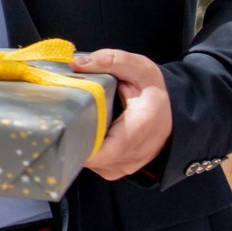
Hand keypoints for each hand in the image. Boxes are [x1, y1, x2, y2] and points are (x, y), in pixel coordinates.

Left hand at [73, 47, 173, 178]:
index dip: (79, 142)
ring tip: (74, 122)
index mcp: (140, 128)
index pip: (104, 151)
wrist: (171, 114)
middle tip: (60, 118)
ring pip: (90, 163)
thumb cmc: (154, 91)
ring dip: (78, 144)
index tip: (63, 125)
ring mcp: (125, 166)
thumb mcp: (139, 68)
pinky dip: (86, 151)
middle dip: (72, 139)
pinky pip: (94, 165)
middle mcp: (133, 154)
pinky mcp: (116, 170)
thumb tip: (75, 63)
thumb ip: (109, 61)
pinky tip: (85, 133)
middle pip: (90, 158)